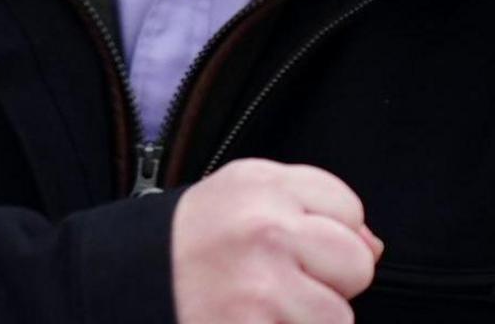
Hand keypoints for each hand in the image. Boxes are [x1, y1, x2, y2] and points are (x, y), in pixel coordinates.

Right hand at [171, 159, 378, 323]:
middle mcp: (263, 229)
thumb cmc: (189, 247)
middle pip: (356, 262)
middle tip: (271, 281)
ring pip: (338, 317)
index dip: (323, 233)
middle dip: (326, 280)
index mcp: (257, 184)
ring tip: (256, 308)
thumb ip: (305, 206)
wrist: (121, 287)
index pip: (348, 209)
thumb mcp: (237, 200)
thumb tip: (373, 246)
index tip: (283, 244)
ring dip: (305, 322)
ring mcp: (262, 287)